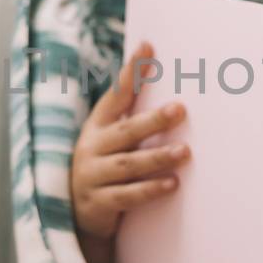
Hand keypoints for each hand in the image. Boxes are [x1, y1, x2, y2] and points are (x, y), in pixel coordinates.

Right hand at [70, 40, 190, 262]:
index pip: (116, 94)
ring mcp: (92, 176)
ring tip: (185, 152)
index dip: (131, 72)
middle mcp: (92, 148)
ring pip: (128, 165)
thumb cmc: (105, 168)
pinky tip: (172, 183)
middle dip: (153, 120)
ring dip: (157, 157)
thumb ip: (133, 119)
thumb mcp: (112, 141)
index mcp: (98, 126)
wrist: (78, 216)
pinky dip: (150, 189)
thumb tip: (175, 95)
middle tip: (180, 109)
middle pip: (125, 131)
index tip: (148, 46)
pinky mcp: (98, 203)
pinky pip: (127, 195)